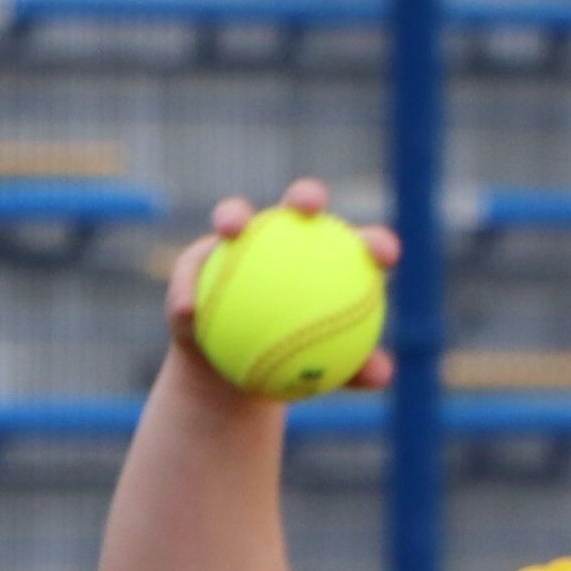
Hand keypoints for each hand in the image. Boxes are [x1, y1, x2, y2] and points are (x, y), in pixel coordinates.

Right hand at [156, 180, 400, 394]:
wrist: (239, 372)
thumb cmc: (294, 369)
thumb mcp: (326, 375)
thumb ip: (355, 372)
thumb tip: (382, 375)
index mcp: (328, 259)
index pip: (357, 244)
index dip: (374, 241)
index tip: (384, 254)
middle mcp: (285, 237)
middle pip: (299, 204)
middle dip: (306, 195)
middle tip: (308, 208)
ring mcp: (239, 244)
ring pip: (234, 217)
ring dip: (231, 215)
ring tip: (230, 230)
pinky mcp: (198, 260)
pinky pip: (191, 271)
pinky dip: (188, 288)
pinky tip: (187, 309)